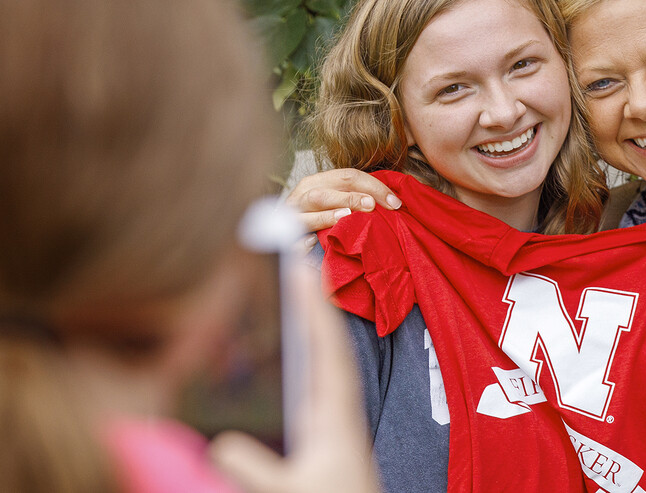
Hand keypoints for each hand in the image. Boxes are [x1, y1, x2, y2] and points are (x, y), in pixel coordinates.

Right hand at [208, 263, 378, 492]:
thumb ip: (256, 471)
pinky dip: (312, 345)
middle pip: (327, 341)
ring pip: (326, 354)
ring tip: (301, 284)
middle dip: (313, 301)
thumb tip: (220, 444)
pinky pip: (321, 373)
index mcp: (335, 414)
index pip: (325, 348)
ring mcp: (337, 413)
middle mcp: (340, 406)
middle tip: (300, 259)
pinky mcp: (330, 424)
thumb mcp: (290, 491)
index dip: (313, 308)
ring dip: (314, 319)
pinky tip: (301, 336)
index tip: (303, 270)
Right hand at [285, 168, 400, 233]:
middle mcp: (301, 197)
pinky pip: (291, 243)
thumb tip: (393, 202)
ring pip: (306, 215)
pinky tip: (312, 243)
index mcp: (316, 182)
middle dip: (350, 198)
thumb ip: (357, 196)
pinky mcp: (284, 240)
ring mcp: (291, 219)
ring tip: (346, 217)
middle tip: (372, 206)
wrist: (283, 231)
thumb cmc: (318, 214)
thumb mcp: (335, 198)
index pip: (347, 176)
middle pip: (324, 193)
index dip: (373, 187)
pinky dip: (301, 243)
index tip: (394, 202)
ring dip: (326, 216)